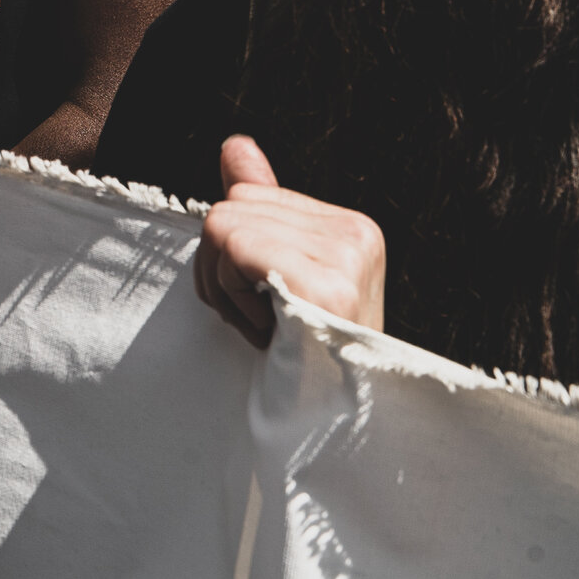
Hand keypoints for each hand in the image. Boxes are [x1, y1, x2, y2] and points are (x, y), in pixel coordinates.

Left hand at [195, 136, 385, 347]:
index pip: (246, 194)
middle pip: (230, 207)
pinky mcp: (327, 288)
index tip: (263, 302)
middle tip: (259, 321)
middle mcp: (357, 233)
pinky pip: (233, 247)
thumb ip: (260, 209)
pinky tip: (265, 331)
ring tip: (265, 329)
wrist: (331, 432)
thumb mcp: (275, 275)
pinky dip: (230, 294)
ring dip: (223, 288)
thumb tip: (234, 146)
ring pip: (222, 225)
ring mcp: (347, 258)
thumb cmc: (297, 358)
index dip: (230, 252)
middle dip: (220, 271)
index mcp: (351, 226)